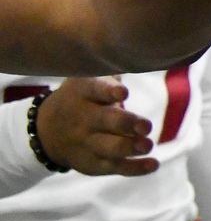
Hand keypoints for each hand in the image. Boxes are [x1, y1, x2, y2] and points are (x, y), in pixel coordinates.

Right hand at [33, 79, 156, 176]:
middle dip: (125, 124)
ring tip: (148, 145)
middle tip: (146, 126)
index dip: (108, 91)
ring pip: (108, 147)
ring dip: (129, 147)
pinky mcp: (93, 163)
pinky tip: (153, 164)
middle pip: (104, 121)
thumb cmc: (82, 98)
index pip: (94, 90)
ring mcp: (87, 143)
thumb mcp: (88, 80)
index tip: (123, 92)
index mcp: (83, 93)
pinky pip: (114, 167)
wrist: (47, 130)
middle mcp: (83, 119)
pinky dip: (134, 168)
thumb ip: (112, 72)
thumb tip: (141, 52)